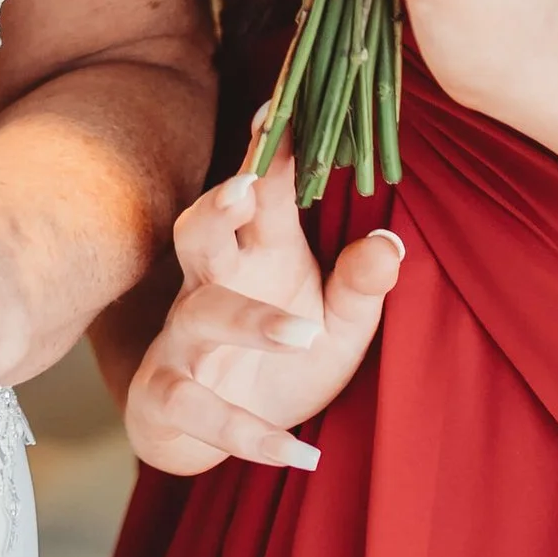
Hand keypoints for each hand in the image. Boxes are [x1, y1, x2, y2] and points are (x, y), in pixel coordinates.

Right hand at [125, 151, 402, 474]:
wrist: (211, 436)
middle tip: (243, 187)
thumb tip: (391, 242)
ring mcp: (183, 341)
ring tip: (306, 334)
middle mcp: (212, 287)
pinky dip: (247, 432)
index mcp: (258, 256)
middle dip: (216, 206)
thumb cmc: (281, 362)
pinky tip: (298, 453)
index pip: (261, 193)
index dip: (267, 150)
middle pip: (199, 232)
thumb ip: (362, 287)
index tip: (282, 103)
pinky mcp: (166, 396)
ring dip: (251, 322)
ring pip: (200, 316)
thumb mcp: (338, 326)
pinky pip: (197, 407)